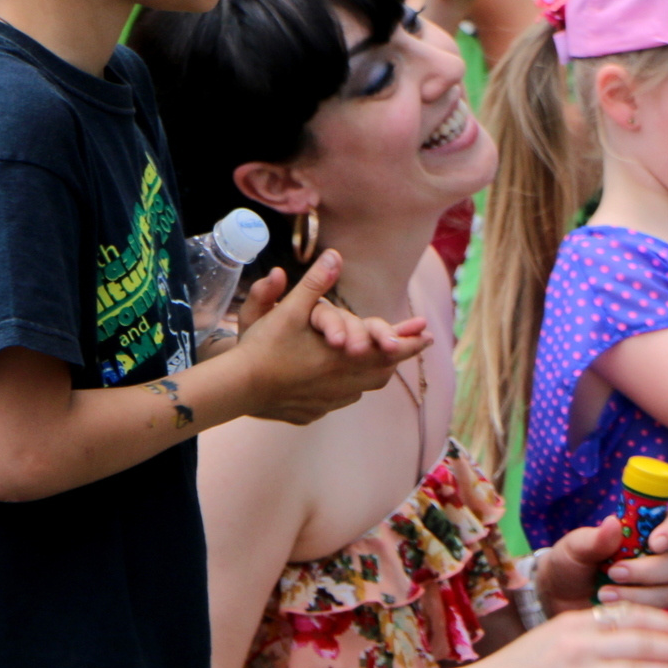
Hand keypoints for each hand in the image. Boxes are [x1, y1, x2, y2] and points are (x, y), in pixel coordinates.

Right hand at [232, 250, 425, 423]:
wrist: (237, 387)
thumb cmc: (265, 346)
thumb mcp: (289, 310)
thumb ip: (314, 284)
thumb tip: (335, 255)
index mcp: (344, 357)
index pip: (389, 349)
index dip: (411, 341)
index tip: (429, 335)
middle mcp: (343, 382)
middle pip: (382, 371)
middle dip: (397, 357)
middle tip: (411, 347)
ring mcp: (328, 401)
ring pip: (363, 388)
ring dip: (375, 373)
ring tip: (384, 365)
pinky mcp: (312, 413)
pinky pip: (339, 400)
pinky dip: (348, 388)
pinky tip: (346, 383)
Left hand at [533, 507, 667, 612]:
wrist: (556, 599)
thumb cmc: (569, 565)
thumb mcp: (574, 548)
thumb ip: (594, 538)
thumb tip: (613, 523)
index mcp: (645, 532)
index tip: (654, 542)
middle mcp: (656, 558)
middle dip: (649, 570)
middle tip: (615, 572)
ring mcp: (654, 587)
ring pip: (667, 591)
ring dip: (637, 593)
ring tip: (603, 593)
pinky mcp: (646, 612)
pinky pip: (654, 614)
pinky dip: (631, 609)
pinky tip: (607, 606)